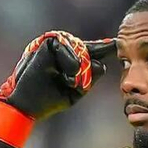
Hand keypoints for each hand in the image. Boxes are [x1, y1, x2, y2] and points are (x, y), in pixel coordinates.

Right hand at [0, 30, 115, 119]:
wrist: (29, 104)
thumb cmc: (50, 99)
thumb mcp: (77, 91)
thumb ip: (91, 78)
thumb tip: (102, 65)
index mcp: (74, 63)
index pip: (94, 53)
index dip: (106, 48)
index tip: (119, 44)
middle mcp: (66, 52)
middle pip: (89, 50)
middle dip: (88, 66)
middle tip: (79, 81)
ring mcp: (56, 46)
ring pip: (79, 49)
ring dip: (78, 67)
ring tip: (70, 81)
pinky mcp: (47, 43)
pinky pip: (65, 45)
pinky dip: (69, 60)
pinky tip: (66, 74)